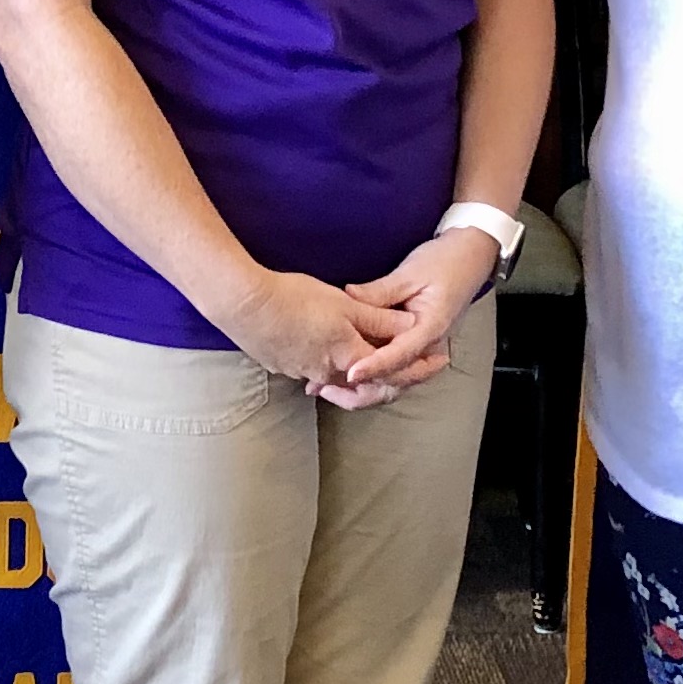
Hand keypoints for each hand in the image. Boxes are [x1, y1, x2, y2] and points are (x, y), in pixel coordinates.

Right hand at [218, 266, 404, 393]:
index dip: (416, 369)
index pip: (392, 372)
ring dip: (354, 373)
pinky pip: (312, 373)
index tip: (436, 362)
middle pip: (366, 384)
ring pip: (337, 380)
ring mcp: (303, 373)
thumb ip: (379, 317)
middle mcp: (328, 373)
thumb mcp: (345, 303)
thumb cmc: (296, 299)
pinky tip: (320, 349)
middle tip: (402, 364)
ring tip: (362, 359)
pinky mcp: (283, 367)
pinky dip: (325, 366)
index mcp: (349, 357)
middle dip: (386, 376)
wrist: (245, 305)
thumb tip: (411, 325)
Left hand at [339, 230, 499, 397]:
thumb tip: (348, 297)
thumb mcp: (410, 272)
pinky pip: (393, 369)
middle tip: (325, 388)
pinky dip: (369, 376)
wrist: (469, 258)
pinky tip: (343, 375)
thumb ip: (380, 291)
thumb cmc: (443, 262)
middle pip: (397, 382)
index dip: (375, 367)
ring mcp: (422, 350)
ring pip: (394, 382)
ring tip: (326, 387)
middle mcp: (428, 347)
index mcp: (430, 328)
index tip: (350, 374)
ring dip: (362, 389)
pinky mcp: (414, 347)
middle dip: (362, 391)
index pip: (400, 356)